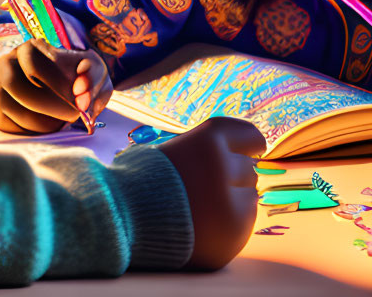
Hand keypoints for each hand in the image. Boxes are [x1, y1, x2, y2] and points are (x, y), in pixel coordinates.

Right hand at [0, 40, 111, 134]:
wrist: (60, 85)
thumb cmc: (76, 74)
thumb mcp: (90, 68)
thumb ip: (92, 73)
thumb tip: (81, 90)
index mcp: (28, 49)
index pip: (34, 66)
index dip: (57, 84)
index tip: (79, 97)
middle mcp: (5, 66)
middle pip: (17, 87)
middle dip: (50, 105)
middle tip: (74, 114)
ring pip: (15, 110)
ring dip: (46, 121)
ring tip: (65, 119)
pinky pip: (13, 127)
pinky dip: (36, 130)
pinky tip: (52, 124)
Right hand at [156, 117, 265, 270]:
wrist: (116, 220)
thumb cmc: (147, 180)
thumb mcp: (179, 149)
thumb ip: (212, 149)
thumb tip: (255, 154)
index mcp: (209, 139)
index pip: (252, 138)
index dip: (248, 147)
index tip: (249, 152)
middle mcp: (223, 166)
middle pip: (249, 169)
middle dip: (231, 178)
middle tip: (200, 189)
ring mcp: (229, 202)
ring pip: (250, 197)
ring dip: (233, 202)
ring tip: (198, 210)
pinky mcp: (232, 234)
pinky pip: (246, 224)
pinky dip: (229, 226)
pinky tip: (203, 228)